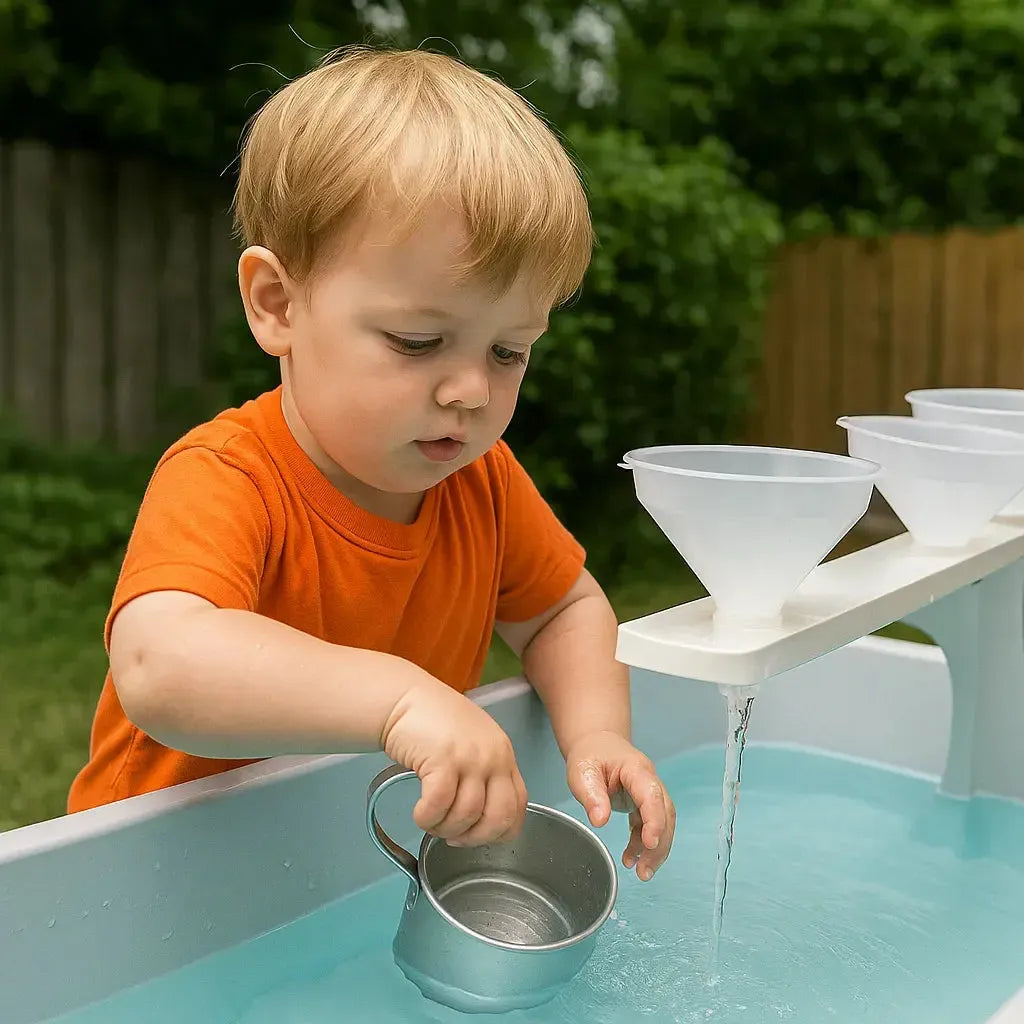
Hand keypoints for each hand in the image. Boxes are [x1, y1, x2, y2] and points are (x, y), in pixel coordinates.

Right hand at [381, 677, 527, 846]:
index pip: (518, 806)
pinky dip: (426, 818)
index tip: (475, 836)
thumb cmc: (433, 723)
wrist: (404, 698)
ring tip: (430, 820)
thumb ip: (484, 774)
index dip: (497, 832)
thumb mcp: (472, 744)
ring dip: (444, 828)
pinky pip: (438, 806)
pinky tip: (419, 812)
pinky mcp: (443, 760)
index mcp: (503, 754)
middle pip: (499, 817)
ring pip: (466, 816)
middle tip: (453, 837)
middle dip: (474, 838)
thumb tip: (479, 821)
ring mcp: (470, 758)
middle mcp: (493, 756)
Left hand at [565, 731, 674, 880]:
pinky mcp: (642, 803)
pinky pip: (648, 826)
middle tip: (646, 870)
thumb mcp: (582, 771)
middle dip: (660, 843)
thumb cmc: (590, 754)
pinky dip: (642, 845)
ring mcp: (648, 792)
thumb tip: (600, 821)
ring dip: (655, 849)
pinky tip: (632, 858)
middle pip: (664, 813)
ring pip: (662, 822)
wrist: (596, 744)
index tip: (650, 843)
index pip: (652, 795)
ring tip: (642, 872)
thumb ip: (591, 795)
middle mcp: (648, 781)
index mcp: (636, 769)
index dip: (654, 820)